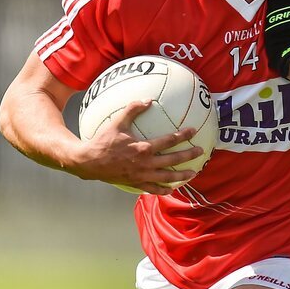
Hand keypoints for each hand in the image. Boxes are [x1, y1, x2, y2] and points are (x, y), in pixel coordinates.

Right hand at [74, 100, 201, 194]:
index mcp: (143, 148)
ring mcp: (141, 175)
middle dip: (189, 155)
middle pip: (173, 160)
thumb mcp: (117, 123)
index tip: (194, 131)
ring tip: (193, 173)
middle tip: (201, 151)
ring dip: (182, 175)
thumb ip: (132, 109)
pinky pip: (153, 188)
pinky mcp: (135, 183)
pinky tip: (172, 188)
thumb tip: (148, 99)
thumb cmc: (103, 141)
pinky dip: (163, 189)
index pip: (169, 140)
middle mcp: (145, 163)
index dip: (183, 135)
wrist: (88, 162)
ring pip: (166, 177)